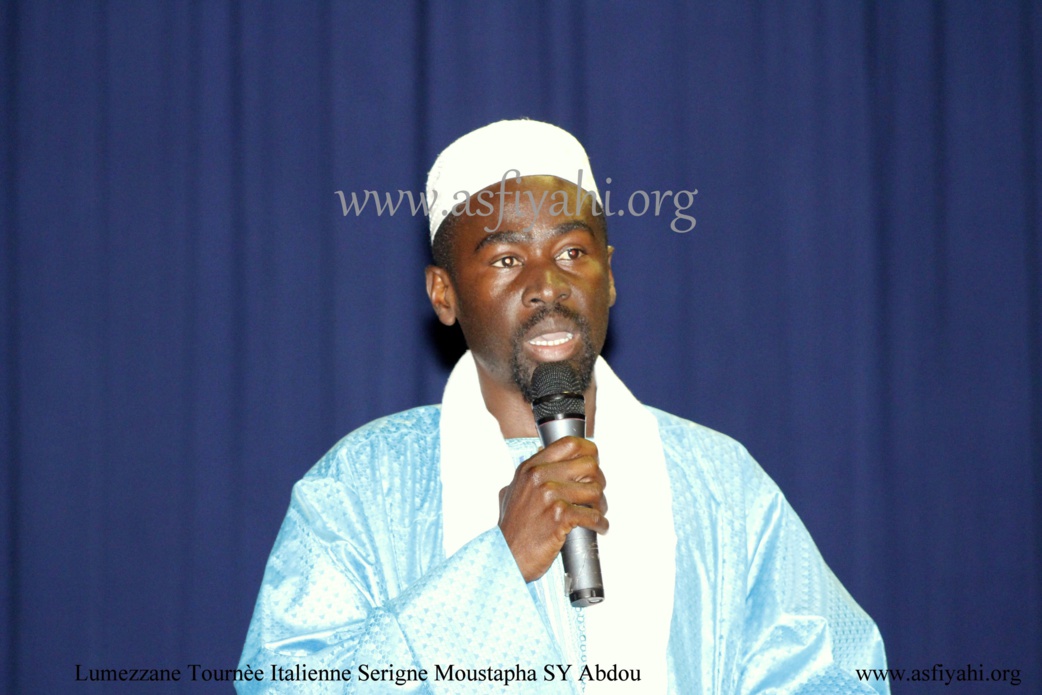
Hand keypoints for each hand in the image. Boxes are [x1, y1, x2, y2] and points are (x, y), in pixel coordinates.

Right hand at [498, 436, 607, 581]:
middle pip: (588, 465)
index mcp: (530, 467)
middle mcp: (539, 477)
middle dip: (599, 480)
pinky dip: (601, 523)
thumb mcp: (512, 491)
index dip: (589, 451)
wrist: (507, 556)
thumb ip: (528, 474)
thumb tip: (543, 457)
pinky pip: (593, 515)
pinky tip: (599, 528)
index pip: (569, 444)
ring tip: (598, 513)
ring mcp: (549, 496)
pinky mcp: (559, 517)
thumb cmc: (512, 528)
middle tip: (597, 495)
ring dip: (601, 504)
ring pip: (594, 490)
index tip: (594, 462)